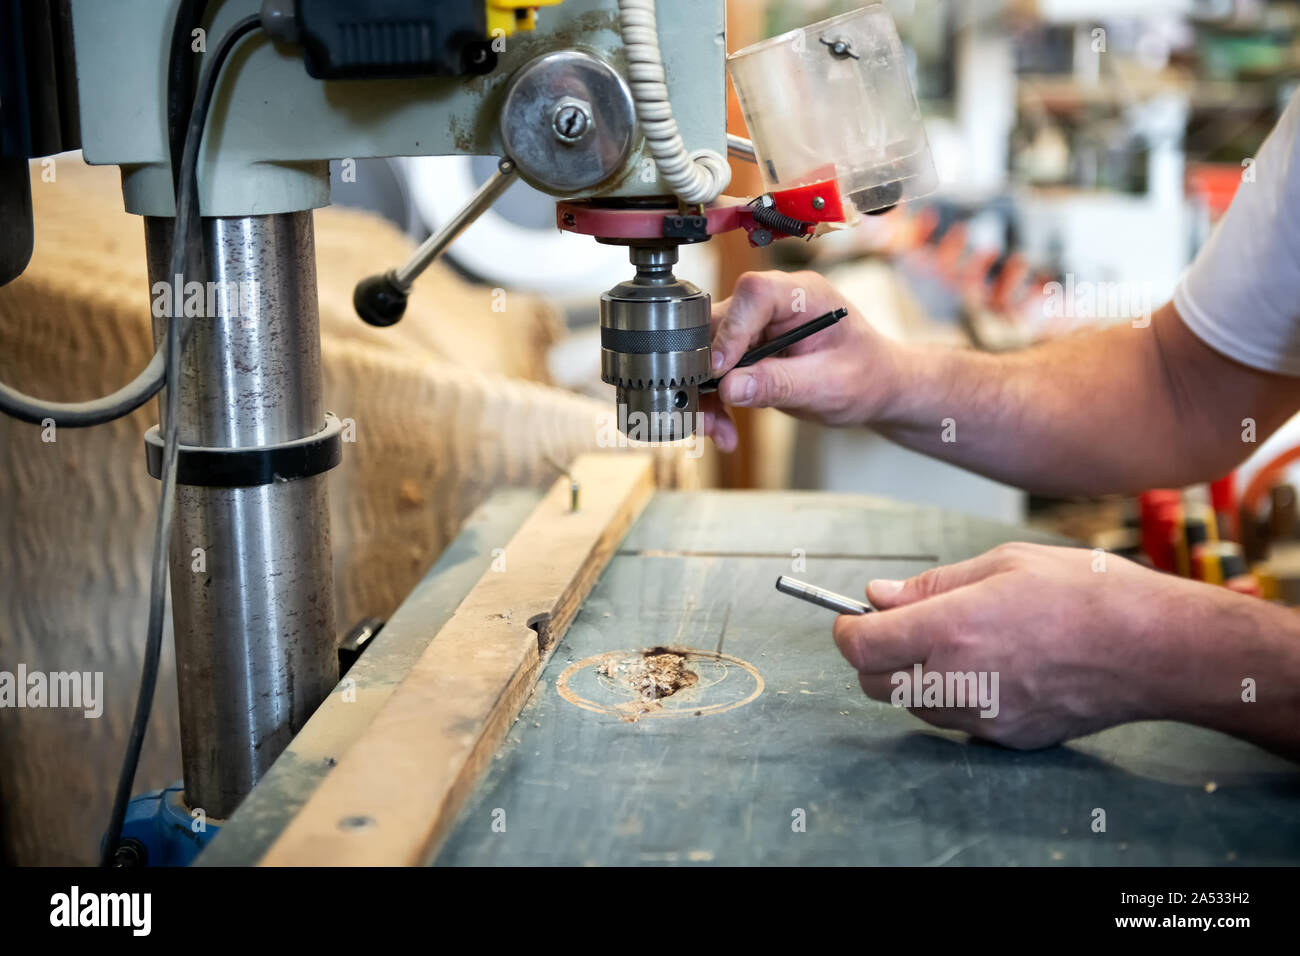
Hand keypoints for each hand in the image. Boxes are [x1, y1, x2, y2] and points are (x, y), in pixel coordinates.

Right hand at [702, 271, 899, 451]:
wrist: (874, 388)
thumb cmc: (865, 376)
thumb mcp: (829, 386)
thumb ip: (780, 383)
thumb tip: (731, 387)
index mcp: (802, 294)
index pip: (754, 294)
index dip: (731, 331)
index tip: (719, 371)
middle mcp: (773, 303)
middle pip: (720, 323)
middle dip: (708, 373)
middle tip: (708, 415)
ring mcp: (756, 326)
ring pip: (708, 351)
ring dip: (706, 395)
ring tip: (718, 431)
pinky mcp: (746, 349)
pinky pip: (716, 372)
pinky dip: (714, 402)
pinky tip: (724, 430)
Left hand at [831, 542, 1251, 749]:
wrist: (1154, 649)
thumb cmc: (1084, 592)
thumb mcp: (1002, 564)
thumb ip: (930, 585)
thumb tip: (877, 595)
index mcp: (951, 630)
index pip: (861, 647)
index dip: (846, 629)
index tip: (851, 616)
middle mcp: (959, 681)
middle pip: (875, 685)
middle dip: (873, 657)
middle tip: (898, 627)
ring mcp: (984, 718)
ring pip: (913, 706)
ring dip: (913, 678)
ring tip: (958, 641)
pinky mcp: (1008, 739)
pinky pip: (956, 722)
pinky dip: (953, 697)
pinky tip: (990, 667)